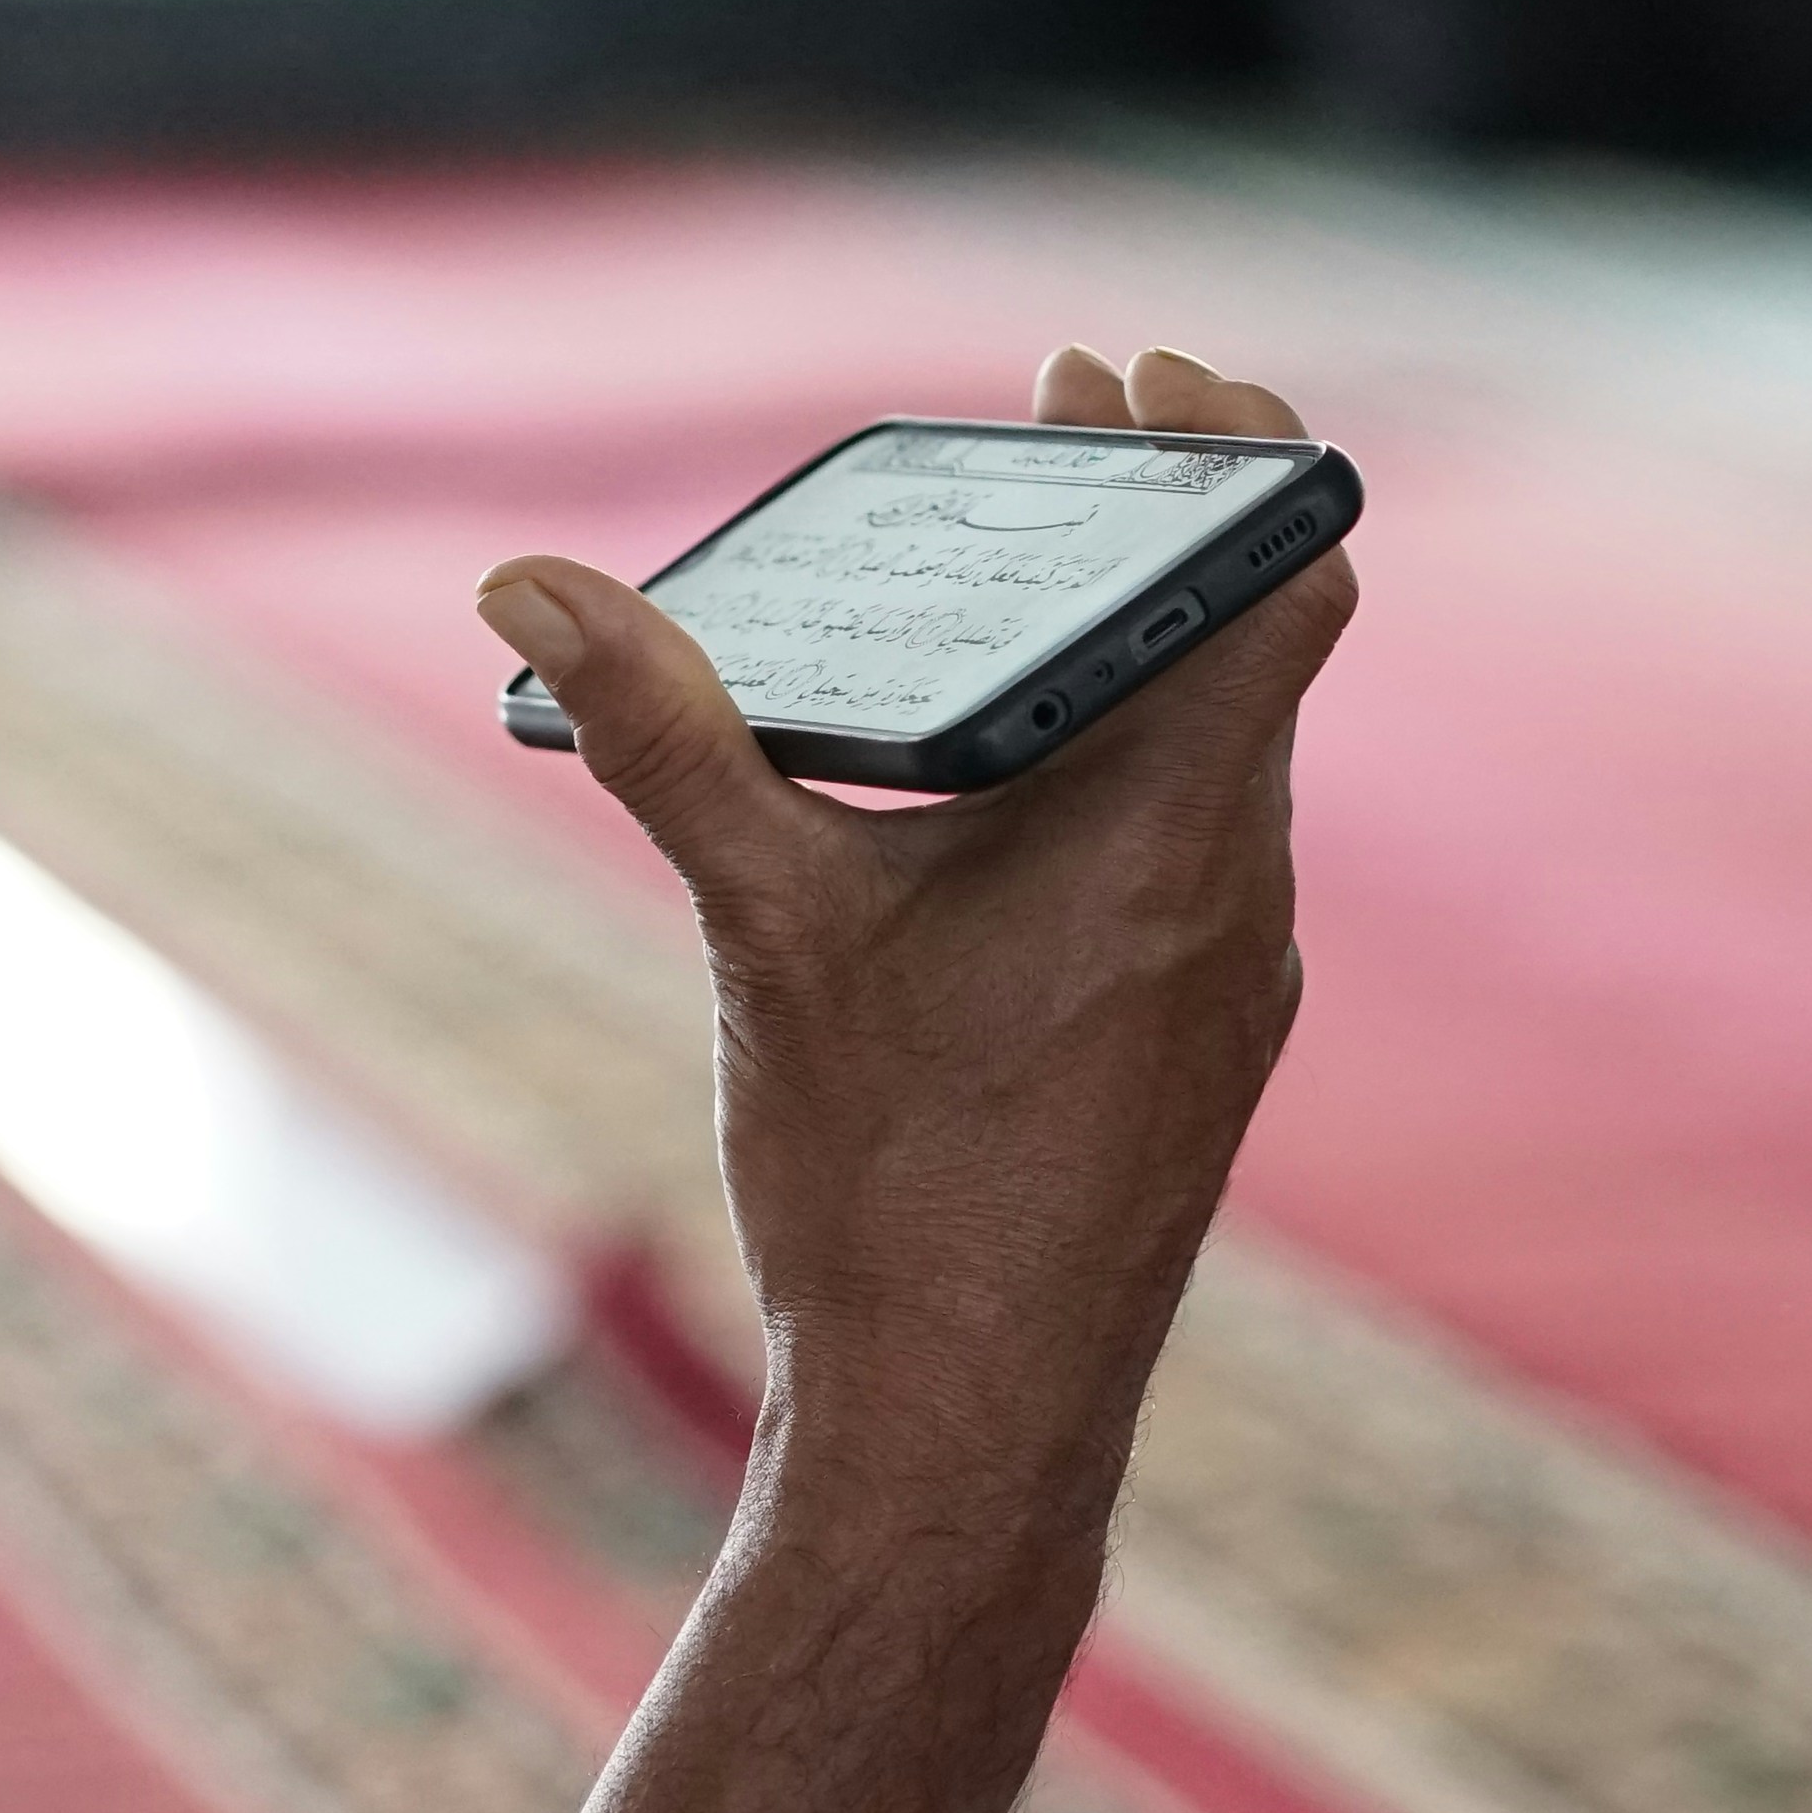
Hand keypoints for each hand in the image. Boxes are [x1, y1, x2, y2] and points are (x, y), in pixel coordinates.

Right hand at [474, 346, 1352, 1503]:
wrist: (968, 1435)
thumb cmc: (886, 1186)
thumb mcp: (762, 928)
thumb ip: (661, 738)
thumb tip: (529, 584)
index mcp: (1168, 829)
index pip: (1282, 578)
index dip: (1235, 451)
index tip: (1138, 377)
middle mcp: (1232, 890)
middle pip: (1246, 642)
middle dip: (1148, 520)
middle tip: (1061, 424)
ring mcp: (1226, 977)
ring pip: (1215, 755)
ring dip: (1130, 650)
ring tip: (1010, 582)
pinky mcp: (1194, 1046)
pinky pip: (1188, 851)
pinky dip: (1120, 768)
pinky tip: (996, 790)